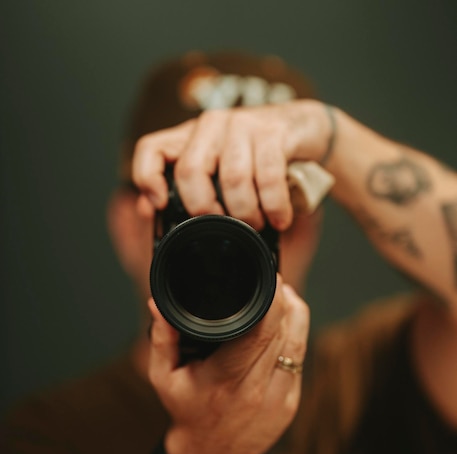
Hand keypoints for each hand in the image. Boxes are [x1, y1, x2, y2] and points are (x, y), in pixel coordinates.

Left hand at [132, 100, 330, 231]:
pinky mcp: (273, 132)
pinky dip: (274, 206)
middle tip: (224, 225)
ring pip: (233, 179)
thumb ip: (187, 189)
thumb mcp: (220, 171)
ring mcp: (242, 125)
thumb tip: (147, 208)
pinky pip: (268, 178)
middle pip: (191, 171)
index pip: (152, 149)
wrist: (305, 129)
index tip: (159, 204)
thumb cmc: (257, 156)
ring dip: (247, 213)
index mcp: (191, 137)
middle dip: (206, 209)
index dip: (148, 178)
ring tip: (258, 223)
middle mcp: (211, 126)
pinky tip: (280, 218)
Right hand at [147, 276, 309, 453]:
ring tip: (283, 299)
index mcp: (226, 380)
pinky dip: (294, 339)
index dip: (272, 301)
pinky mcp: (291, 404)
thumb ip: (162, 338)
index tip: (270, 280)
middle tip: (275, 282)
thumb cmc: (185, 412)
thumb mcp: (163, 377)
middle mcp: (258, 390)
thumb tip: (158, 304)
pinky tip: (282, 329)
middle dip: (285, 301)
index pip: (260, 332)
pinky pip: (300, 360)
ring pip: (300, 343)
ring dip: (295, 316)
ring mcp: (280, 399)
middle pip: (286, 332)